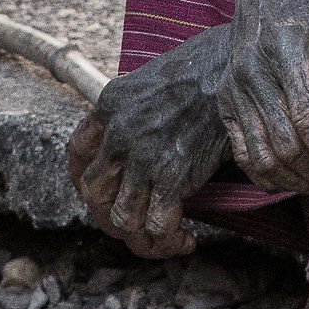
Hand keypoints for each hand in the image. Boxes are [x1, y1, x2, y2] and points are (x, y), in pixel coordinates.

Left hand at [68, 25, 232, 256]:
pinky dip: (169, 242)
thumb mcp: (149, 79)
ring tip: (161, 238)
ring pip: (122, 219)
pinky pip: (157, 226)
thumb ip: (131, 109)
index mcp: (109, 104)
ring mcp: (143, 156)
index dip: (84, 179)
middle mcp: (118, 132)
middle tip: (137, 221)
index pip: (77, 154)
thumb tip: (130, 142)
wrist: (232, 67)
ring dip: (140, 238)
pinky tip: (185, 240)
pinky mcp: (173, 175)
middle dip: (112, 215)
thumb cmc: (201, 68)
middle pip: (95, 194)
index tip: (104, 192)